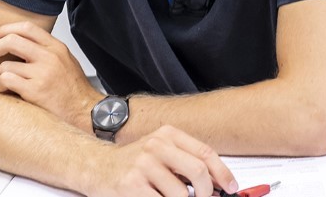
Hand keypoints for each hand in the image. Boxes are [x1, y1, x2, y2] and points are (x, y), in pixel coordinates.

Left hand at [0, 21, 102, 132]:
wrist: (85, 111)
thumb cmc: (73, 89)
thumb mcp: (65, 61)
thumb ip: (46, 50)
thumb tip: (20, 42)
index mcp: (56, 47)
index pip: (26, 27)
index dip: (4, 30)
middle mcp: (50, 57)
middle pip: (11, 40)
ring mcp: (43, 73)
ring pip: (5, 65)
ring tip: (5, 83)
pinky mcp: (35, 91)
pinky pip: (6, 81)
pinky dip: (0, 86)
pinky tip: (6, 91)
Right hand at [81, 125, 237, 196]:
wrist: (95, 166)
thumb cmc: (132, 163)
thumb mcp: (160, 152)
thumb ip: (186, 162)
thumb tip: (217, 184)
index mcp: (168, 135)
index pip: (205, 153)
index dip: (222, 173)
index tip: (230, 188)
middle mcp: (156, 146)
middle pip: (198, 172)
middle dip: (206, 192)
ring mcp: (143, 165)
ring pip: (181, 194)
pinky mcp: (131, 185)